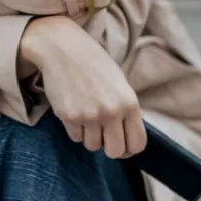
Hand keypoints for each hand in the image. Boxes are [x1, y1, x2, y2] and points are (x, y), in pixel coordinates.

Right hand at [21, 17, 146, 158]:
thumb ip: (127, 109)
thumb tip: (130, 134)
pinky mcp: (70, 117)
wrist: (63, 49)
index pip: (137, 144)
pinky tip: (74, 110)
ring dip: (90, 136)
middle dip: (108, 147)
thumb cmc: (93, 63)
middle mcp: (112, 112)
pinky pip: (76, 137)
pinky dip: (75, 129)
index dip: (130, 149)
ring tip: (87, 116)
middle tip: (103, 136)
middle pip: (115, 152)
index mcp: (130, 103)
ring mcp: (90, 116)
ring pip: (92, 146)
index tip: (122, 146)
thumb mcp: (119, 83)